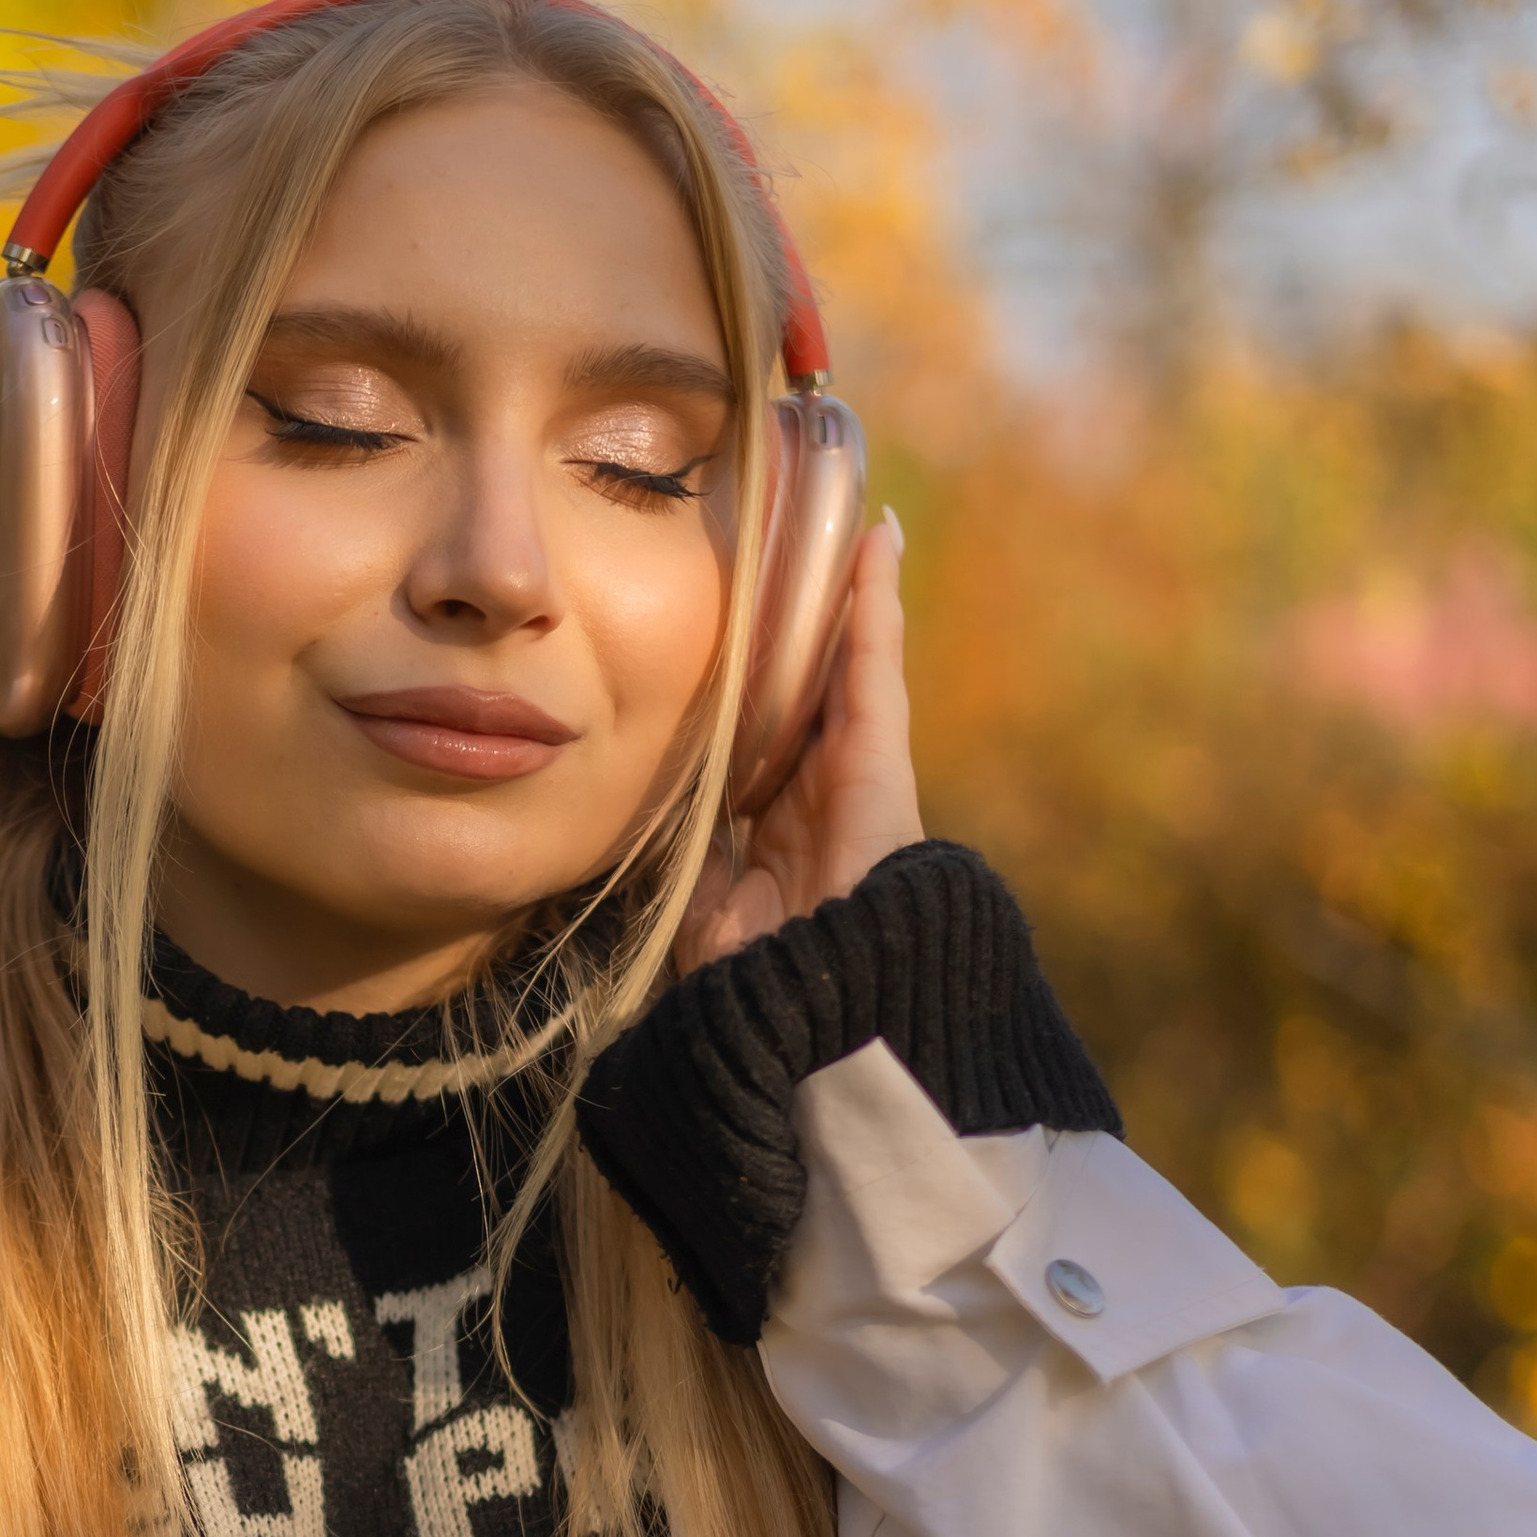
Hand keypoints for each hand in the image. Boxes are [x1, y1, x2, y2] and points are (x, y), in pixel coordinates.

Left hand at [678, 506, 919, 969]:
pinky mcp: (883, 762)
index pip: (764, 734)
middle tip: (794, 541)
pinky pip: (875, 666)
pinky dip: (875, 601)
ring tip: (839, 515)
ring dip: (843, 594)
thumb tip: (653, 812)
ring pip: (846, 665)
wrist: (819, 1021)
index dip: (753, 681)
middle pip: (809, 687)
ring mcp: (859, 776)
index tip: (738, 629)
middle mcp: (824, 795)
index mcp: (782, 829)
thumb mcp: (704, 912)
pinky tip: (874, 538)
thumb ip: (690, 858)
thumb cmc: (758, 987)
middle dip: (801, 621)